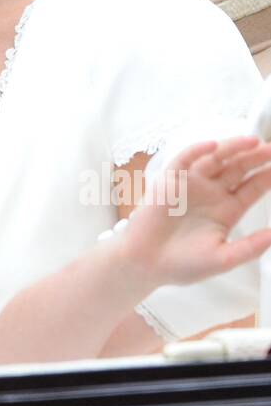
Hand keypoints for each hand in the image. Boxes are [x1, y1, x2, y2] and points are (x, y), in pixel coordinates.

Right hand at [115, 136, 270, 289]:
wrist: (146, 264)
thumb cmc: (181, 264)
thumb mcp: (223, 259)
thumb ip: (250, 247)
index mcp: (227, 210)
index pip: (252, 188)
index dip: (268, 177)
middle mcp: (212, 193)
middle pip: (238, 168)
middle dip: (256, 157)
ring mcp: (192, 184)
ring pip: (216, 159)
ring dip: (233, 148)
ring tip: (252, 141)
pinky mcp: (171, 180)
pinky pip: (185, 159)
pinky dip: (198, 150)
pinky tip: (213, 145)